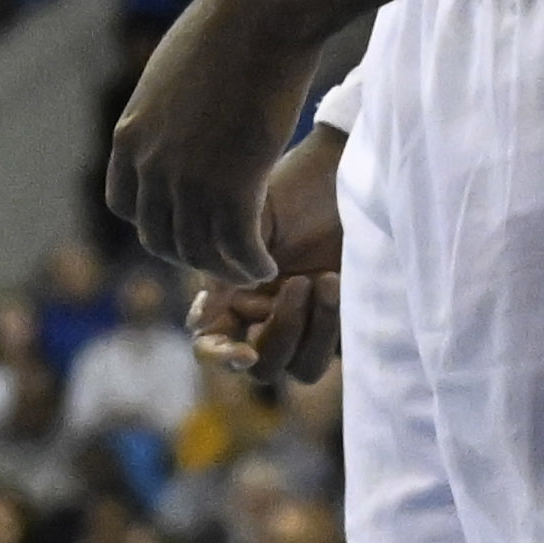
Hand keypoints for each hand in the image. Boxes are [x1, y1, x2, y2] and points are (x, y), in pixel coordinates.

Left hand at [105, 0, 319, 281]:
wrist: (258, 14)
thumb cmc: (225, 31)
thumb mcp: (171, 77)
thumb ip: (165, 113)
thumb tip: (177, 121)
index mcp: (128, 134)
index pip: (125, 206)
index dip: (156, 222)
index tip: (187, 224)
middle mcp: (148, 164)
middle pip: (159, 237)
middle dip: (191, 252)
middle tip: (224, 254)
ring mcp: (187, 180)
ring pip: (199, 251)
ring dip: (225, 266)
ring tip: (252, 266)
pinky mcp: (231, 189)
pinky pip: (237, 249)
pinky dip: (251, 264)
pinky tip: (268, 265)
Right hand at [188, 124, 345, 382]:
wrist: (342, 174)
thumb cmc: (290, 189)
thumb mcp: (250, 222)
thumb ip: (224, 272)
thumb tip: (199, 320)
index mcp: (231, 294)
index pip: (211, 342)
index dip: (220, 355)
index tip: (244, 351)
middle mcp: (265, 315)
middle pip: (262, 366)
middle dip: (280, 333)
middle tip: (297, 283)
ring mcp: (305, 322)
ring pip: (302, 368)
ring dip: (312, 331)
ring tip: (324, 279)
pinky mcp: (344, 322)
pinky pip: (337, 353)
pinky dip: (335, 326)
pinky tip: (340, 280)